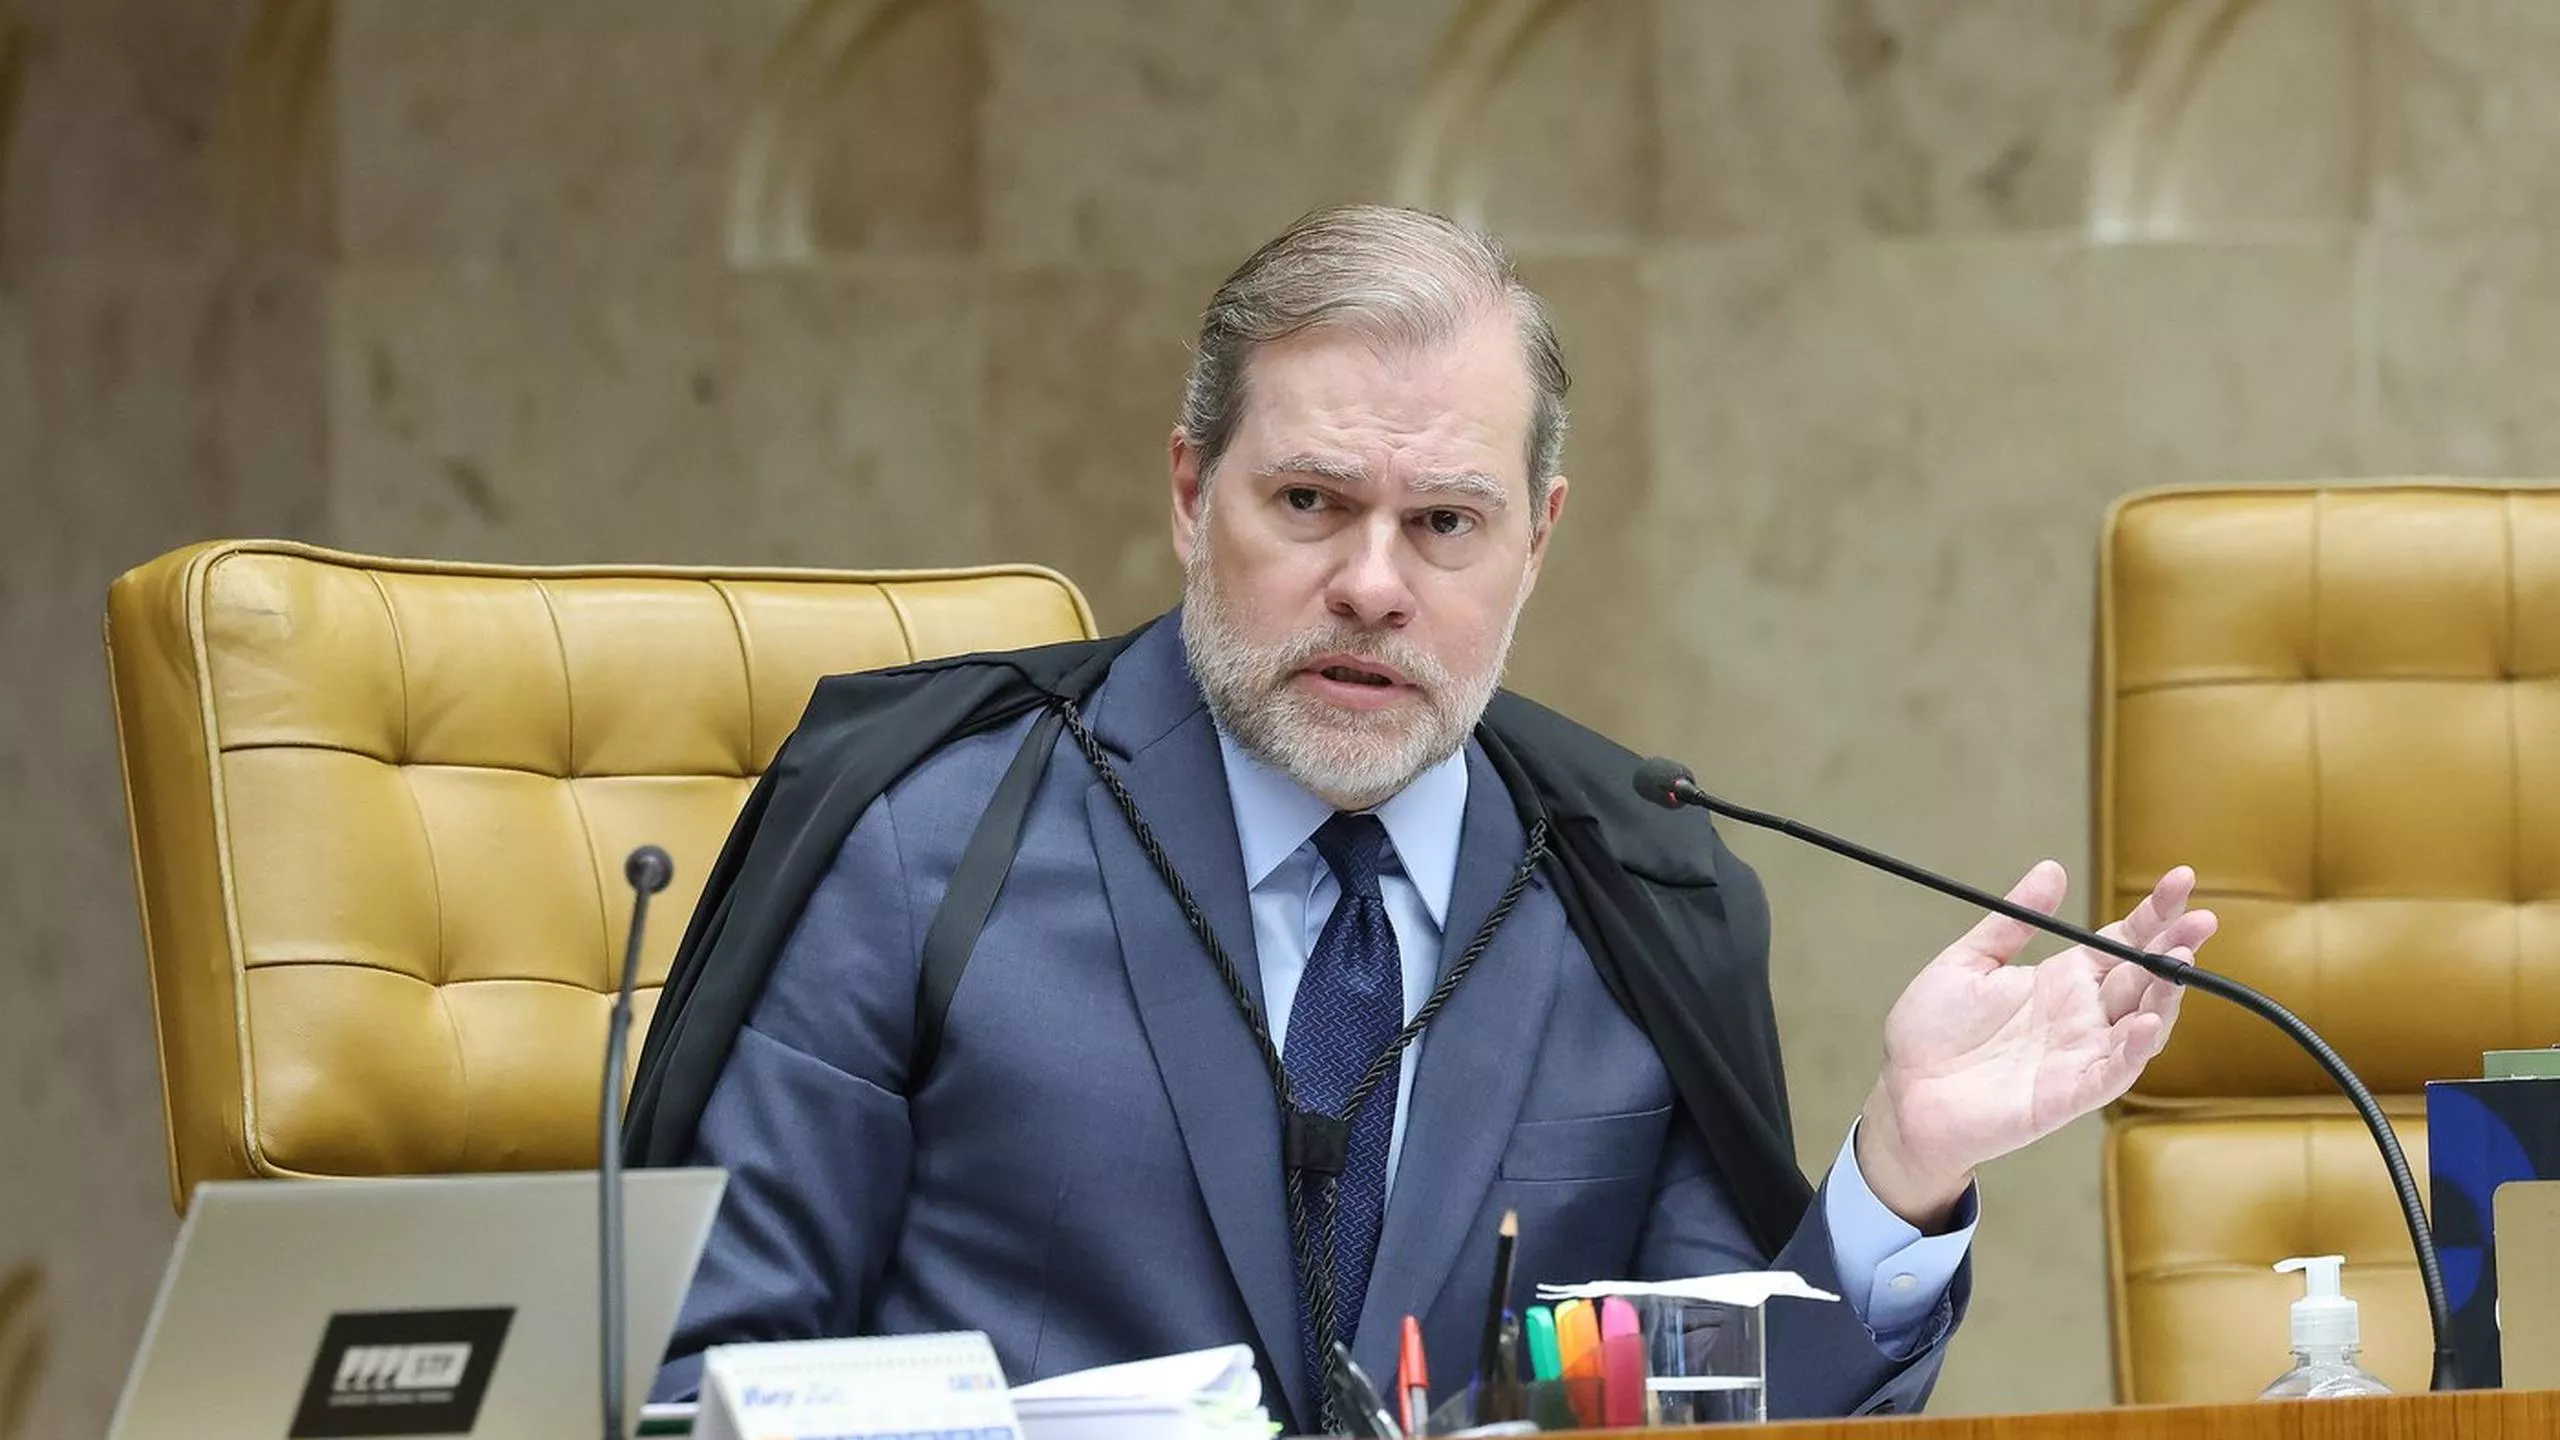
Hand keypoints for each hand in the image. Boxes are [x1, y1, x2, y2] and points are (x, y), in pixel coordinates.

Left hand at [1855, 863, 2217, 1229]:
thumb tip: (2051, 869)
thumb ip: (2012, 919)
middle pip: (2143, 978)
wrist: (1903, 1093)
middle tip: (2203, 919)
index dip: (2153, 914)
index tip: (2180, 879)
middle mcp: (2081, 1016)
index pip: (2122, 942)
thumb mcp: (1968, 962)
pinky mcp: (2067, 1094)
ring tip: (2182, 962)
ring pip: (2142, 1024)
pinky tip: (2148, 1022)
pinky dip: (2134, 1049)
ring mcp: (2080, 1055)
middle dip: (2175, 948)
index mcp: (2062, 980)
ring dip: (2166, 995)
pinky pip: (2111, 1071)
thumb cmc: (1932, 1033)